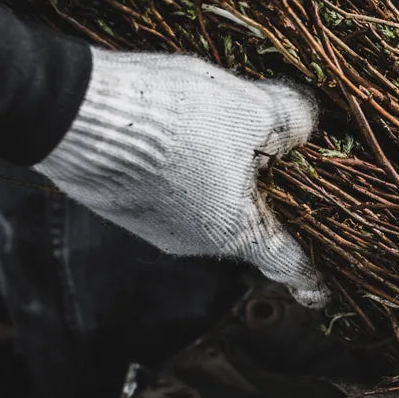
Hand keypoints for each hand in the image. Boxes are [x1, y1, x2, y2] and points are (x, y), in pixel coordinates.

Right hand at [34, 48, 327, 306]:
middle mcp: (194, 241)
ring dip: (219, 173)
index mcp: (237, 232)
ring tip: (221, 125)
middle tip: (278, 158)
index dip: (311, 274)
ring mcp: (153, 226)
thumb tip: (307, 125)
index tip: (321, 290)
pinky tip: (177, 126)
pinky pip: (169, 188)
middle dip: (263, 194)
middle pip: (245, 222)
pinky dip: (183, 163)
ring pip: (204, 201)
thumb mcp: (252, 108)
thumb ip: (292, 121)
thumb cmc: (176, 119)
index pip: (287, 263)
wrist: (77, 113)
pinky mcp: (122, 204)